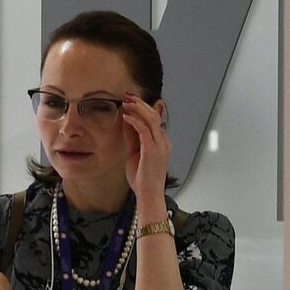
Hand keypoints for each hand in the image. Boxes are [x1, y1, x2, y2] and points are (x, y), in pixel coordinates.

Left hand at [122, 94, 171, 208]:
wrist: (149, 194)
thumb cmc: (142, 178)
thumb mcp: (134, 153)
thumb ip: (132, 137)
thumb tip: (126, 122)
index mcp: (161, 143)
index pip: (155, 120)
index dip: (145, 107)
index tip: (133, 99)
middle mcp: (163, 142)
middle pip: (154, 115)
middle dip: (141, 103)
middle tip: (128, 95)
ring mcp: (160, 146)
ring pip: (151, 119)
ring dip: (138, 108)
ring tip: (126, 102)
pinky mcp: (152, 150)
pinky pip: (144, 130)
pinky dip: (135, 121)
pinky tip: (126, 117)